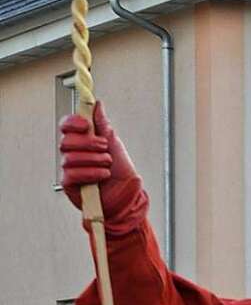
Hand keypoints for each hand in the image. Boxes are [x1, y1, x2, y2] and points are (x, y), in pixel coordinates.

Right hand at [60, 101, 147, 234]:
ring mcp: (70, 169)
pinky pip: (71, 174)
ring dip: (94, 160)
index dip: (73, 122)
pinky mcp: (70, 185)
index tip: (86, 124)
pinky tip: (101, 176)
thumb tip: (97, 105)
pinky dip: (90, 173)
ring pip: (70, 157)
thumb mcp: (116, 146)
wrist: (127, 199)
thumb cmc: (122, 175)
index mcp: (83, 142)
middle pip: (67, 140)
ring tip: (107, 166)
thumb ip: (104, 126)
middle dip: (89, 143)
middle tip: (105, 149)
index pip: (67, 126)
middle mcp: (74, 154)